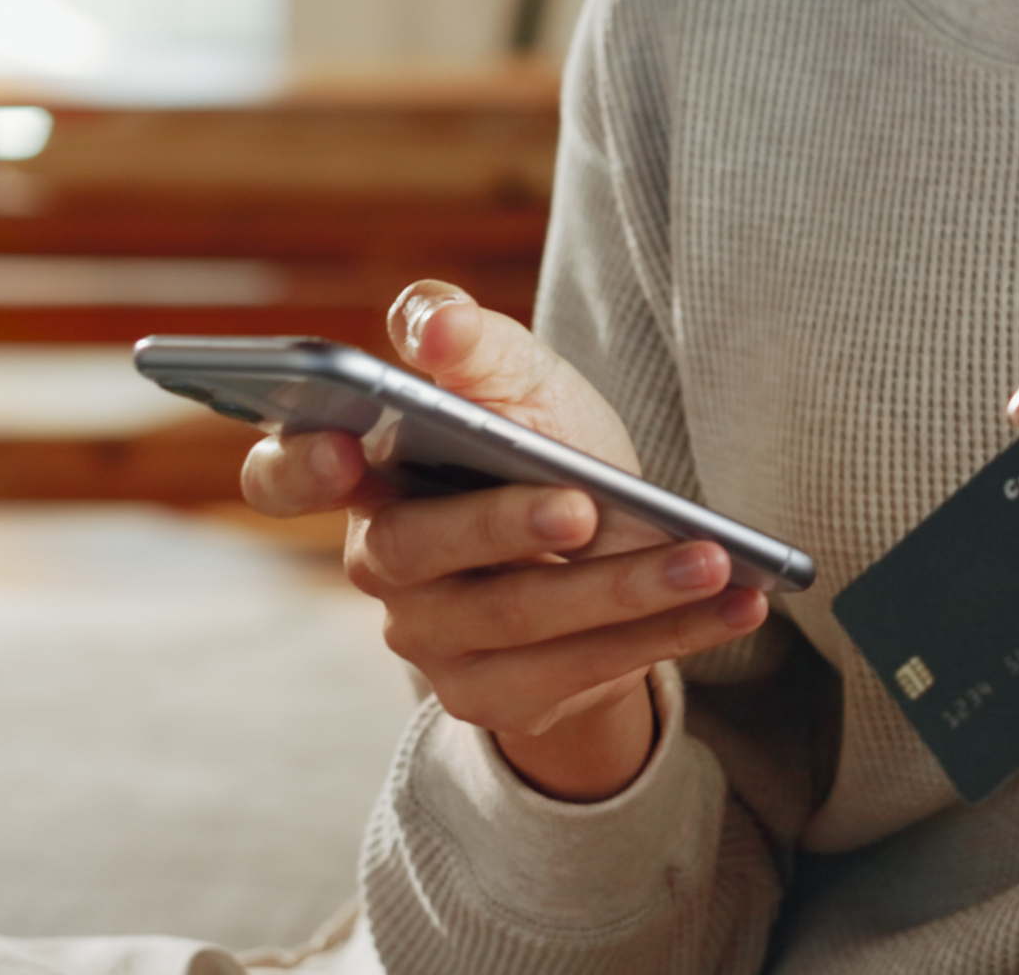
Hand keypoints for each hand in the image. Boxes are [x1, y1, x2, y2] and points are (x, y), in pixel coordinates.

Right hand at [239, 283, 765, 799]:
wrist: (605, 545)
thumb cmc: (542, 442)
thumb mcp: (522, 380)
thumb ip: (473, 341)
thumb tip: (431, 322)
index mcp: (365, 473)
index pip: (284, 475)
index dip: (298, 468)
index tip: (342, 451)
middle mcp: (382, 564)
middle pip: (419, 551)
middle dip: (504, 525)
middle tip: (583, 506)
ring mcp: (430, 640)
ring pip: (519, 618)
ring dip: (624, 589)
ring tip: (709, 558)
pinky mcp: (492, 696)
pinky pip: (580, 669)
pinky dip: (667, 633)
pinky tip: (735, 601)